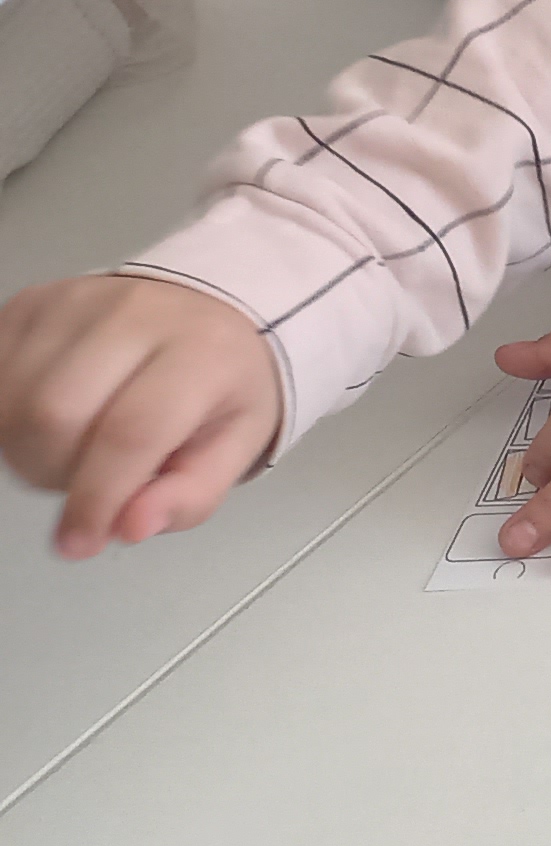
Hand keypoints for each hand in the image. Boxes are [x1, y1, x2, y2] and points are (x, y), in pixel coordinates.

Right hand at [0, 273, 280, 556]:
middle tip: (86, 475)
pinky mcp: (29, 303)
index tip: (79, 543)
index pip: (130, 432)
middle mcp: (135, 315)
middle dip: (55, 471)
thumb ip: (189, 496)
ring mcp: (74, 302)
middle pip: (52, 415)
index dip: (95, 499)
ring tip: (70, 445)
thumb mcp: (234, 447)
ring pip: (11, 401)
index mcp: (202, 353)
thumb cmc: (219, 387)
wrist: (204, 312)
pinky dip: (5, 417)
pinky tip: (39, 422)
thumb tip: (129, 528)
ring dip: (26, 447)